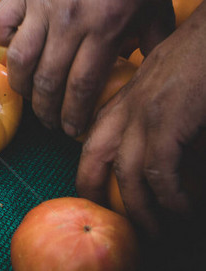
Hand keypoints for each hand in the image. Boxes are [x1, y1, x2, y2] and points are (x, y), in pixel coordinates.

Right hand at [0, 0, 173, 136]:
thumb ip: (151, 46)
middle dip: (47, 110)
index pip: (81, 84)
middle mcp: (68, 17)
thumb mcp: (156, 9)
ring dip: (21, 86)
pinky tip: (11, 49)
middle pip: (47, 78)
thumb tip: (140, 82)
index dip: (74, 114)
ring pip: (19, 58)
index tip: (72, 129)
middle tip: (51, 123)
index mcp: (104, 24)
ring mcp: (42, 3)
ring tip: (30, 97)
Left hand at [76, 0, 205, 237]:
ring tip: (153, 228)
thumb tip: (159, 151)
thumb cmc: (198, 57)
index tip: (96, 193)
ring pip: (126, 172)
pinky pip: (160, 171)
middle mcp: (126, 107)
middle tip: (105, 218)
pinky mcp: (168, 120)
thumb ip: (155, 114)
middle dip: (93, 191)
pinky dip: (170, 196)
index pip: (93, 139)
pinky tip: (180, 206)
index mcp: (124, 99)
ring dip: (139, 207)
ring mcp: (145, 113)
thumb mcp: (167, 86)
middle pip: (93, 157)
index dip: (90, 169)